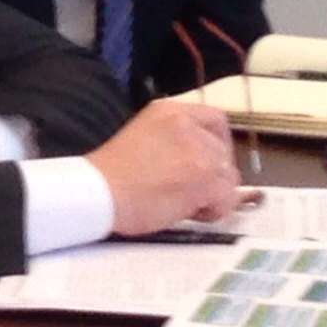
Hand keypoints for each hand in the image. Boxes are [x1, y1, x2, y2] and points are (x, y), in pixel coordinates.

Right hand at [85, 100, 241, 236]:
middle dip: (214, 175)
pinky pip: (227, 197)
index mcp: (169, 112)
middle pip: (223, 152)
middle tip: (194, 192)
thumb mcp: (142, 137)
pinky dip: (216, 210)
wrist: (98, 192)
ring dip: (215, 194)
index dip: (221, 143)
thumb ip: (173, 141)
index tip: (214, 162)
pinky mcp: (203, 178)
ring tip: (189, 205)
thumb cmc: (111, 175)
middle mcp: (186, 125)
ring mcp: (198, 151)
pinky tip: (193, 213)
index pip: (215, 119)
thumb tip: (200, 164)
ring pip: (228, 176)